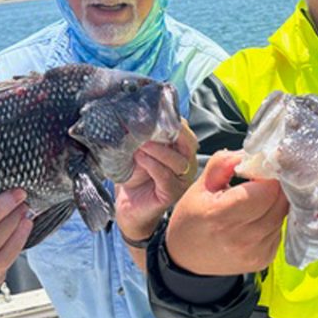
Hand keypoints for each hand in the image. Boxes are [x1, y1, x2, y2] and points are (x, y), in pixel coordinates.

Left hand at [114, 119, 198, 240]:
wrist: (128, 204)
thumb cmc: (135, 175)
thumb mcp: (138, 149)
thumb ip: (142, 134)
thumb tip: (134, 113)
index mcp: (181, 148)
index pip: (184, 129)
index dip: (171, 119)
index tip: (154, 112)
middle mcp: (187, 162)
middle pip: (189, 142)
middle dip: (170, 131)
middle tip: (149, 126)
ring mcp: (182, 179)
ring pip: (178, 160)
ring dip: (157, 149)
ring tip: (139, 145)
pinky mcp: (173, 192)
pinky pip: (166, 175)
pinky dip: (152, 164)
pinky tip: (139, 159)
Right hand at [166, 150, 287, 275]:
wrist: (187, 260)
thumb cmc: (192, 219)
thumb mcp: (200, 187)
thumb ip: (223, 164)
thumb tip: (249, 153)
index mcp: (221, 216)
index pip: (266, 189)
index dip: (268, 173)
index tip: (261, 166)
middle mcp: (241, 238)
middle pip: (280, 201)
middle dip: (276, 185)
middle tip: (263, 178)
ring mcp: (255, 252)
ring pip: (283, 214)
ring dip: (276, 201)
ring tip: (259, 197)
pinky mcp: (264, 259)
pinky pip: (280, 229)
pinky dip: (274, 218)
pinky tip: (258, 216)